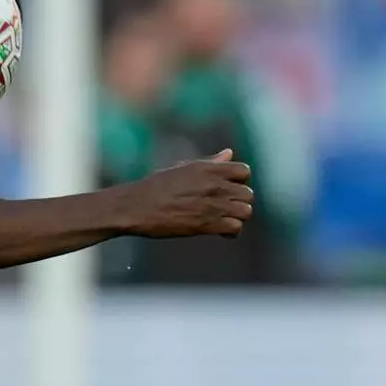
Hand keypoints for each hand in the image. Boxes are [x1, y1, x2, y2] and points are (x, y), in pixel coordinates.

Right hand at [122, 149, 253, 238]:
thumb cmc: (156, 186)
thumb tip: (229, 153)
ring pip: (246, 211)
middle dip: (240, 200)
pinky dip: (231, 231)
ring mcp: (213, 205)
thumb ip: (210, 163)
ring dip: (237, 216)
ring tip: (224, 219)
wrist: (138, 207)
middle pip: (248, 193)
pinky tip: (220, 231)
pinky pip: (235, 228)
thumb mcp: (183, 168)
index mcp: (208, 168)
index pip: (243, 171)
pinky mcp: (208, 224)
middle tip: (226, 206)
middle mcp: (214, 184)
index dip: (239, 180)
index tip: (229, 187)